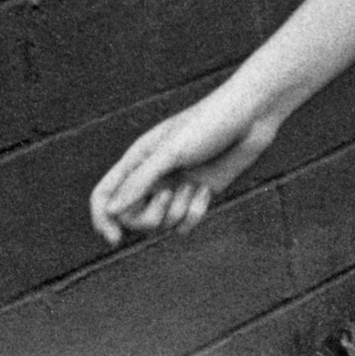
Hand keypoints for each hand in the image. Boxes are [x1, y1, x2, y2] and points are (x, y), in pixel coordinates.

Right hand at [88, 86, 279, 245]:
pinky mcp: (198, 195)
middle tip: (169, 195)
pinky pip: (184, 224)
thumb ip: (141, 181)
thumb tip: (110, 210)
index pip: (103, 196)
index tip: (115, 239)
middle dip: (149, 217)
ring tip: (195, 186)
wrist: (252, 116)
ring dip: (178, 212)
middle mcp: (152, 176)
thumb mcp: (172, 150)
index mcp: (137, 159)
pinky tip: (207, 190)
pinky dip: (195, 213)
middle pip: (131, 218)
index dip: (102, 220)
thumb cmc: (209, 124)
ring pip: (160, 224)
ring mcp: (175, 187)